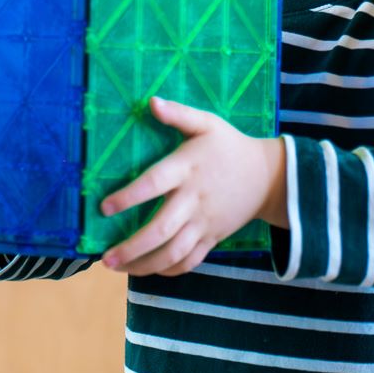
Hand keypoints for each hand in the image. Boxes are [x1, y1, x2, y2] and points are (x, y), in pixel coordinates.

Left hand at [96, 98, 285, 278]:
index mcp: (187, 169)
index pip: (154, 184)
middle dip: (131, 248)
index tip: (104, 208)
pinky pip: (190, 261)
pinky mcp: (213, 238)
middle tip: (105, 257)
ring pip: (173, 253)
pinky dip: (169, 271)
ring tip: (118, 269)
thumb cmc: (229, 147)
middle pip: (160, 230)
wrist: (268, 177)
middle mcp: (193, 200)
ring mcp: (204, 223)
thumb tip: (151, 102)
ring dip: (144, 266)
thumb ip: (179, 114)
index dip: (128, 197)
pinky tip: (148, 270)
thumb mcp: (208, 124)